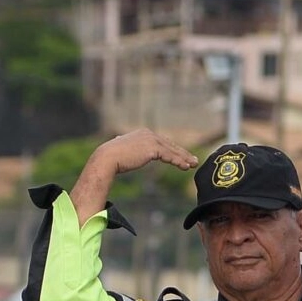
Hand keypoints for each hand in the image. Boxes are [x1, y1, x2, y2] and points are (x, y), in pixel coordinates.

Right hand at [70, 129, 198, 224]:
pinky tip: (186, 167)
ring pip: (172, 150)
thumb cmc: (113, 157)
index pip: (163, 142)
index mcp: (143, 133)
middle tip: (194, 160)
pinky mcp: (152, 148)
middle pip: (170, 145)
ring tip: (194, 165)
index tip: (183, 156)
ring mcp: (151, 139)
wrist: (107, 158)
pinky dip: (179, 162)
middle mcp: (148, 134)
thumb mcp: (126, 151)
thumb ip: (132, 150)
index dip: (174, 150)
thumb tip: (131, 153)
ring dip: (184, 158)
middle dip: (183, 153)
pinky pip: (170, 156)